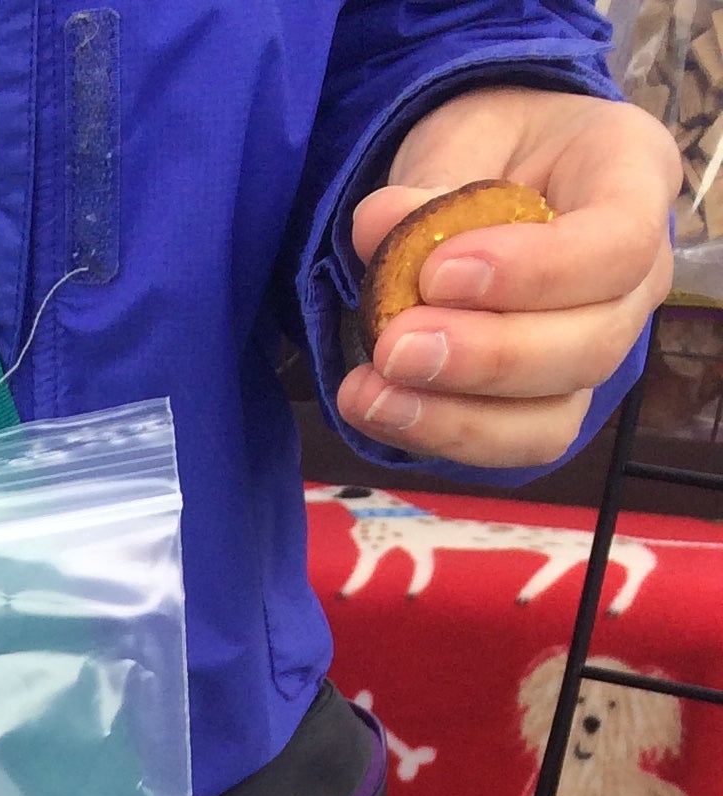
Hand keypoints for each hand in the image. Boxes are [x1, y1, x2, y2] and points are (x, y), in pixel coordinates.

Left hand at [337, 87, 679, 467]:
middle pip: (594, 344)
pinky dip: (444, 437)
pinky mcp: (552, 404)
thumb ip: (430, 177)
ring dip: (457, 415)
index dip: (536, 271)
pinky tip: (380, 409)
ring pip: (557, 414)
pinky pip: (516, 446)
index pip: (621, 241)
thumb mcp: (463, 134)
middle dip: (487, 357)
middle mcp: (637, 276)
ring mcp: (601, 348)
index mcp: (633, 177)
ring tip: (372, 391)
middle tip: (395, 344)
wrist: (492, 181)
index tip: (439, 273)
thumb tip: (378, 225)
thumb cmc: (493, 147)